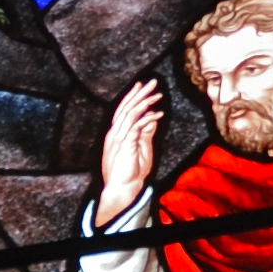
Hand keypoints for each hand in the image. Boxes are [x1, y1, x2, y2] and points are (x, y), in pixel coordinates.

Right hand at [93, 75, 163, 229]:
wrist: (121, 189)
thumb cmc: (130, 172)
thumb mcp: (141, 149)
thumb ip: (145, 133)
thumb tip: (152, 119)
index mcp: (116, 133)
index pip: (123, 109)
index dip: (132, 96)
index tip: (141, 85)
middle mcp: (114, 133)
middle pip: (126, 107)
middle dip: (139, 93)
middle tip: (152, 82)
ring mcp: (118, 139)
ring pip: (130, 114)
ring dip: (144, 102)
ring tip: (157, 94)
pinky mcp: (125, 145)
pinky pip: (136, 126)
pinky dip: (147, 119)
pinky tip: (157, 114)